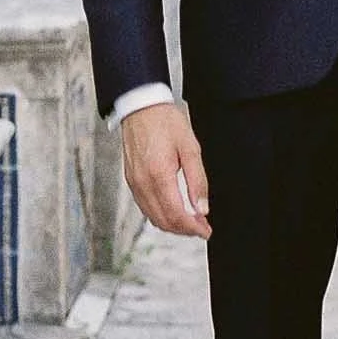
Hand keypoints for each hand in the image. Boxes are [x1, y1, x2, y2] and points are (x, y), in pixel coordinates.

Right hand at [121, 101, 211, 237]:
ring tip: (191, 222)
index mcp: (159, 175)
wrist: (141, 107)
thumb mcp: (191, 148)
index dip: (193, 228)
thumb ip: (197, 181)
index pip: (176, 215)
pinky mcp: (131, 181)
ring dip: (172, 225)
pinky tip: (174, 211)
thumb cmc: (166, 123)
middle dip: (184, 230)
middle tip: (202, 228)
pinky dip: (160, 215)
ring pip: (153, 217)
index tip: (206, 231)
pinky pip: (145, 207)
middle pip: (163, 221)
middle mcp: (143, 183)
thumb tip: (202, 208)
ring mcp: (134, 183)